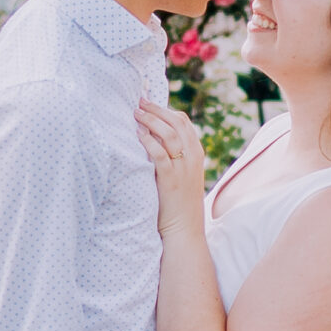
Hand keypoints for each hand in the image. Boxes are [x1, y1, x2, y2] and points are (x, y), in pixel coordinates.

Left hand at [134, 99, 207, 235]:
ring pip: (169, 134)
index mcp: (196, 153)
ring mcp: (183, 168)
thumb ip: (173, 156)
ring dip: (151, 121)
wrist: (184, 228)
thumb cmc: (177, 202)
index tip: (148, 104)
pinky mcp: (171, 179)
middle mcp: (192, 157)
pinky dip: (148, 142)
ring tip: (135, 114)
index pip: (182, 122)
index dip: (164, 110)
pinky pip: (160, 154)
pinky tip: (137, 135)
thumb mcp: (181, 174)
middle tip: (138, 102)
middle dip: (155, 110)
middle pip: (176, 122)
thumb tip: (152, 138)